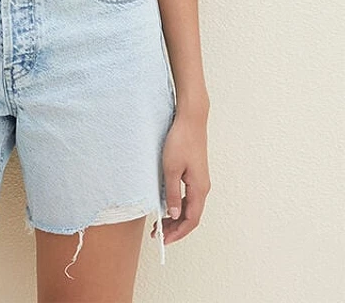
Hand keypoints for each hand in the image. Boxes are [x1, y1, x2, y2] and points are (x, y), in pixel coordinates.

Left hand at [150, 108, 210, 247]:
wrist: (191, 119)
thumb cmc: (180, 141)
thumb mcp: (171, 168)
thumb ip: (173, 193)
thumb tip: (174, 214)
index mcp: (199, 189)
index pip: (191, 220)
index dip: (178, 233)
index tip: (164, 240)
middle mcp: (203, 187)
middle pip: (191, 216)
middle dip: (176, 228)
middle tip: (158, 235)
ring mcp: (200, 180)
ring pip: (190, 207)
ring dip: (176, 217)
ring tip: (160, 222)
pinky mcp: (196, 173)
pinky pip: (189, 196)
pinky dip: (179, 205)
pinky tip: (167, 205)